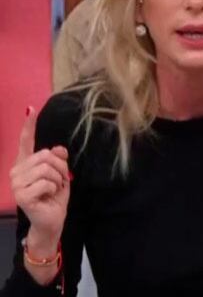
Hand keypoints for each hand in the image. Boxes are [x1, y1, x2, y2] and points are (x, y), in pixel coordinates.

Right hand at [10, 107, 70, 253]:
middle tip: (58, 181)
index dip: (28, 126)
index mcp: (25, 164)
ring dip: (58, 179)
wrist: (52, 219)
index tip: (31, 109)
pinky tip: (48, 196)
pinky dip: (54, 188)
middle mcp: (16, 171)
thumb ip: (58, 159)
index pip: (26, 142)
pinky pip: (47, 182)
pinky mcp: (21, 195)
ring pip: (47, 168)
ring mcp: (16, 183)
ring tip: (52, 189)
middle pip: (46, 155)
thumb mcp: (60, 174)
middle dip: (60, 167)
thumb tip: (58, 149)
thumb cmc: (54, 196)